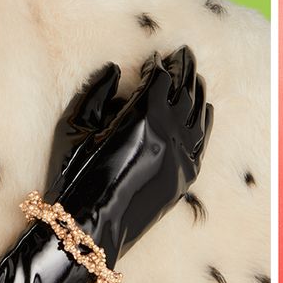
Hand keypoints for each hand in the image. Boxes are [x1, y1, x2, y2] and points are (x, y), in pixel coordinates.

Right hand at [52, 46, 211, 257]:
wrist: (90, 230)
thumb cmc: (76, 177)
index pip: (160, 80)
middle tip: (184, 52)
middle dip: (184, 68)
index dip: (158, 65)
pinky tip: (206, 107)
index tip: (154, 58)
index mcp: (143, 119)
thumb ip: (97, 93)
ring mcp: (182, 156)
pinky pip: (204, 140)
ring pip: (199, 113)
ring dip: (197, 90)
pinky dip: (205, 119)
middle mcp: (169, 135)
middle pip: (185, 90)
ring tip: (195, 74)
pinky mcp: (187, 177)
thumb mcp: (77, 128)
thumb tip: (115, 70)